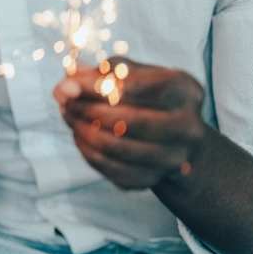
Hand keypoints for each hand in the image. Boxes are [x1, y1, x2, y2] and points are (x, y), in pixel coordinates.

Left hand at [54, 59, 208, 189]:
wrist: (175, 138)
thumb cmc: (147, 95)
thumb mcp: (131, 74)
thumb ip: (99, 74)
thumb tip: (66, 86)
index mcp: (185, 90)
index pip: (135, 86)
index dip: (95, 86)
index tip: (65, 86)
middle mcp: (188, 126)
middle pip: (128, 120)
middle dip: (87, 110)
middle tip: (64, 102)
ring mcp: (174, 158)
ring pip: (117, 147)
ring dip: (83, 130)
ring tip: (69, 115)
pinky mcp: (154, 179)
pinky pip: (112, 169)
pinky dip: (89, 151)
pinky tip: (81, 136)